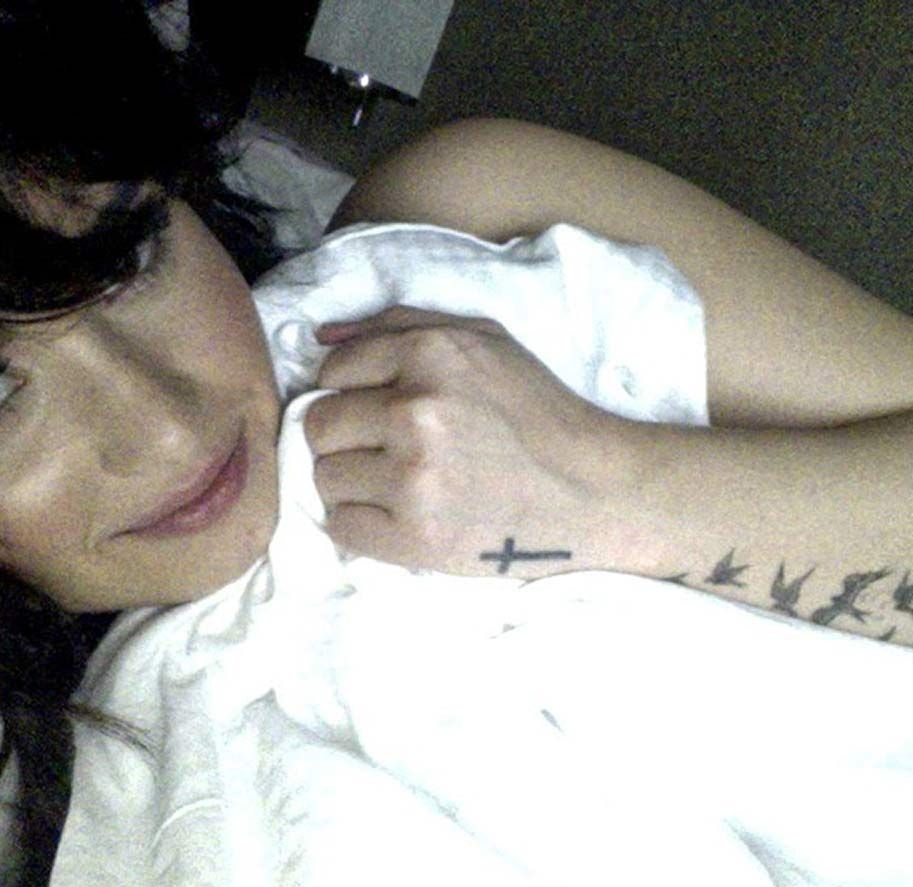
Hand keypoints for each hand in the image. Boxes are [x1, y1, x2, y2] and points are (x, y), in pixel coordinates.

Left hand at [305, 307, 631, 576]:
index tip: (382, 410)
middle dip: (346, 437)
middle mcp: (415, 412)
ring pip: (325, 478)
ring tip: (399, 484)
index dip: (351, 392)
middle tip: (386, 450)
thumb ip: (402, 324)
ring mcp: (413, 479)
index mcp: (430, 355)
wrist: (592, 491)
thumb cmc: (537, 411)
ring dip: (353, 483)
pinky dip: (361, 525)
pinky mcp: (416, 538)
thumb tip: (322, 337)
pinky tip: (398, 515)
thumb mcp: (484, 340)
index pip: (333, 373)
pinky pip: (341, 528)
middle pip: (320, 426)